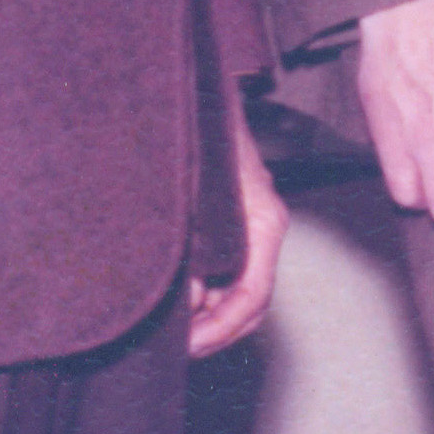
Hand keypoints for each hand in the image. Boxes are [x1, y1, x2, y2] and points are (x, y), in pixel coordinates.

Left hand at [187, 109, 290, 356]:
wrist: (198, 87)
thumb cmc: (200, 129)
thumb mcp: (193, 189)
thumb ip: (191, 245)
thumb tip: (186, 295)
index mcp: (263, 222)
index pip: (254, 295)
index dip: (223, 329)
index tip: (190, 345)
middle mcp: (261, 229)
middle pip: (250, 302)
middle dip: (216, 331)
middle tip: (177, 346)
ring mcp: (248, 226)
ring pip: (236, 289)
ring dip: (207, 313)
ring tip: (170, 325)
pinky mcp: (231, 221)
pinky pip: (224, 270)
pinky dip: (202, 290)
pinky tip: (172, 294)